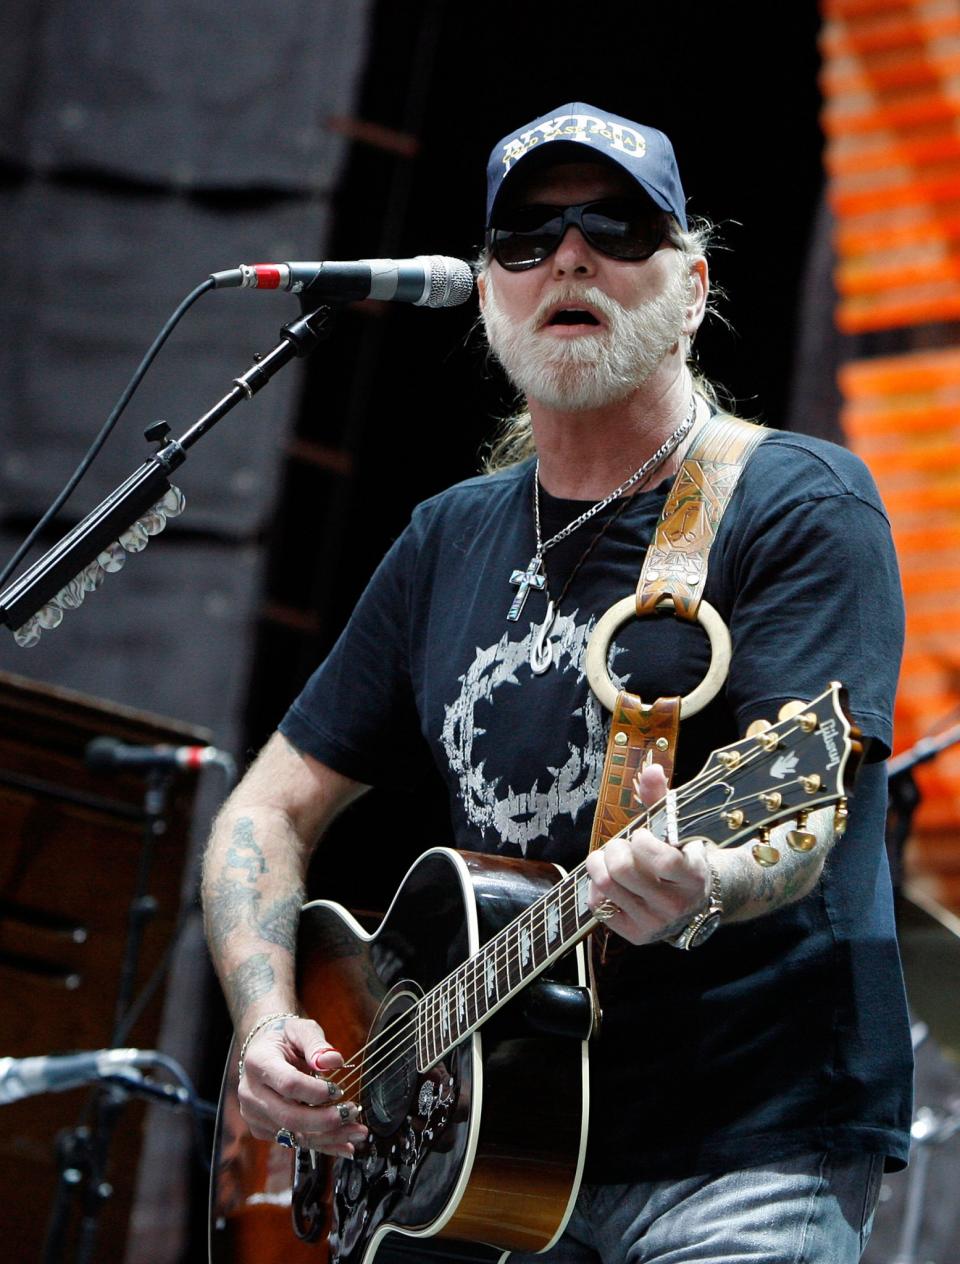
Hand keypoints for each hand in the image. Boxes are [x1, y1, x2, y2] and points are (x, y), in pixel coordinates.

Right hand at [238, 1014, 367, 1157]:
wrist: (265, 1050)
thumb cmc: (285, 1038)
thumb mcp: (301, 1030)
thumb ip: (317, 1044)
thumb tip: (333, 1061)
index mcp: (258, 1062)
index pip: (288, 1084)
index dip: (316, 1091)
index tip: (338, 1090)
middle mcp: (251, 1093)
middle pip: (289, 1116)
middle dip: (325, 1120)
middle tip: (352, 1113)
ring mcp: (255, 1115)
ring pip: (293, 1135)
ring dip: (329, 1137)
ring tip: (357, 1131)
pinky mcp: (263, 1129)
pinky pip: (295, 1142)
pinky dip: (323, 1144)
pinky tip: (344, 1143)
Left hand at [585, 761, 710, 944]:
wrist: (692, 903)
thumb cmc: (679, 857)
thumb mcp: (676, 830)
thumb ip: (661, 799)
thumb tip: (651, 768)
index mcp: (692, 878)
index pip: (661, 860)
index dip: (643, 840)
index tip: (643, 835)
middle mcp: (675, 906)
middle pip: (624, 869)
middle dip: (614, 847)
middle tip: (621, 844)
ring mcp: (654, 923)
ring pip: (606, 884)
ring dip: (599, 862)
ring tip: (611, 858)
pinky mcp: (634, 934)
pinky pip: (597, 904)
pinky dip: (596, 885)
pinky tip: (611, 881)